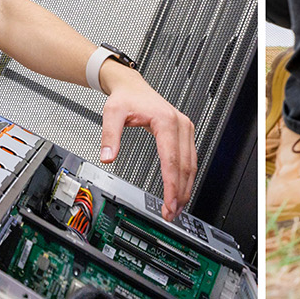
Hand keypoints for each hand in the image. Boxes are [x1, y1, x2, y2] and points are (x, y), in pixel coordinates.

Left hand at [96, 67, 197, 219]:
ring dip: (185, 188)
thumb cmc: (126, 98)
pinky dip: (186, 178)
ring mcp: (186, 130)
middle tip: (171, 213)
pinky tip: (180, 190)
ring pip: (191, 165)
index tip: (168, 203)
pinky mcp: (185, 134)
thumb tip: (108, 157)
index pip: (172, 160)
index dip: (172, 185)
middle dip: (179, 193)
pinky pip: (190, 159)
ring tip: (176, 208)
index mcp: (166, 122)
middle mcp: (181, 126)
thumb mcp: (112, 113)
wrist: (133, 86)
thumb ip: (110, 136)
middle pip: (186, 166)